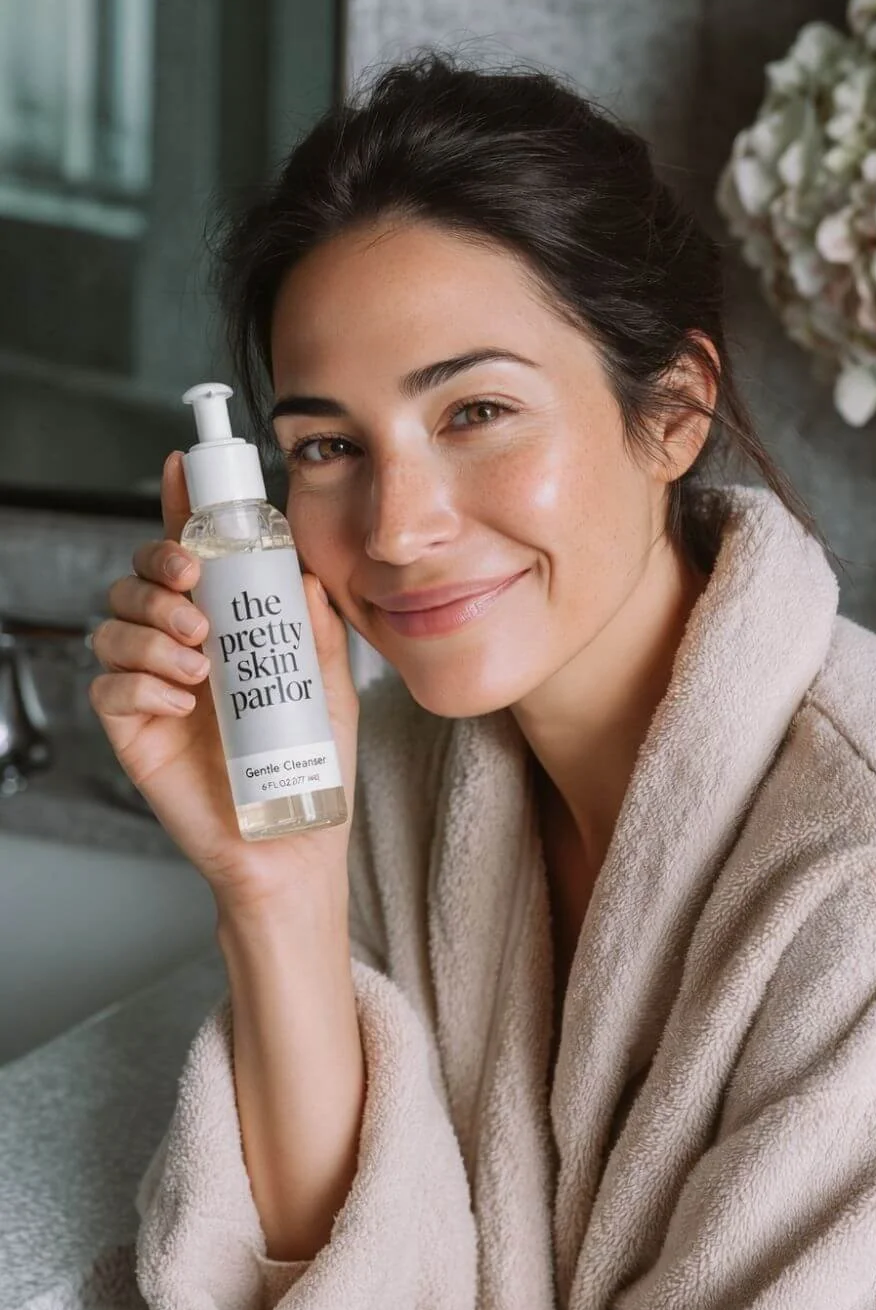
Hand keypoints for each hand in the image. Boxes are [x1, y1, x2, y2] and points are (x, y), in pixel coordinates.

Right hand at [89, 451, 359, 916]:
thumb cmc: (313, 765)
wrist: (293, 841)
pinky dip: (142, 681)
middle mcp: (182, 647)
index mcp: (227, 627)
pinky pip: (111, 685)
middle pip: (138, 578)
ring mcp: (153, 685)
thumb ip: (317, 634)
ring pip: (115, 624)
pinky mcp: (133, 729)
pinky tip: (183, 701)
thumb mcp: (331, 689)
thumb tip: (308, 576)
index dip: (182, 508)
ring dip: (152, 627)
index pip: (194, 554)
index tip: (185, 467)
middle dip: (158, 566)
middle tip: (195, 588)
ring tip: (200, 661)